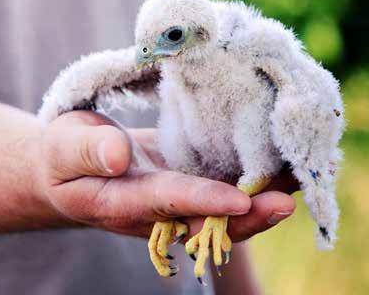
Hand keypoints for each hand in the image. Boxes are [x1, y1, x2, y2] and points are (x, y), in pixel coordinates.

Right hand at [37, 111, 297, 239]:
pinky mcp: (188, 182)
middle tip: (290, 200)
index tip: (239, 198)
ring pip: (223, 207)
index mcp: (124, 204)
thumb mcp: (65, 147)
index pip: (166, 203)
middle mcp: (158, 211)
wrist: (72, 167)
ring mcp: (177, 199)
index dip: (201, 202)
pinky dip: (254, 177)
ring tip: (304, 178)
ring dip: (262, 196)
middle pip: (207, 220)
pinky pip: (223, 185)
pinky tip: (283, 162)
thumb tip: (119, 155)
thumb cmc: (64, 156)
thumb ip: (88, 152)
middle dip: (248, 213)